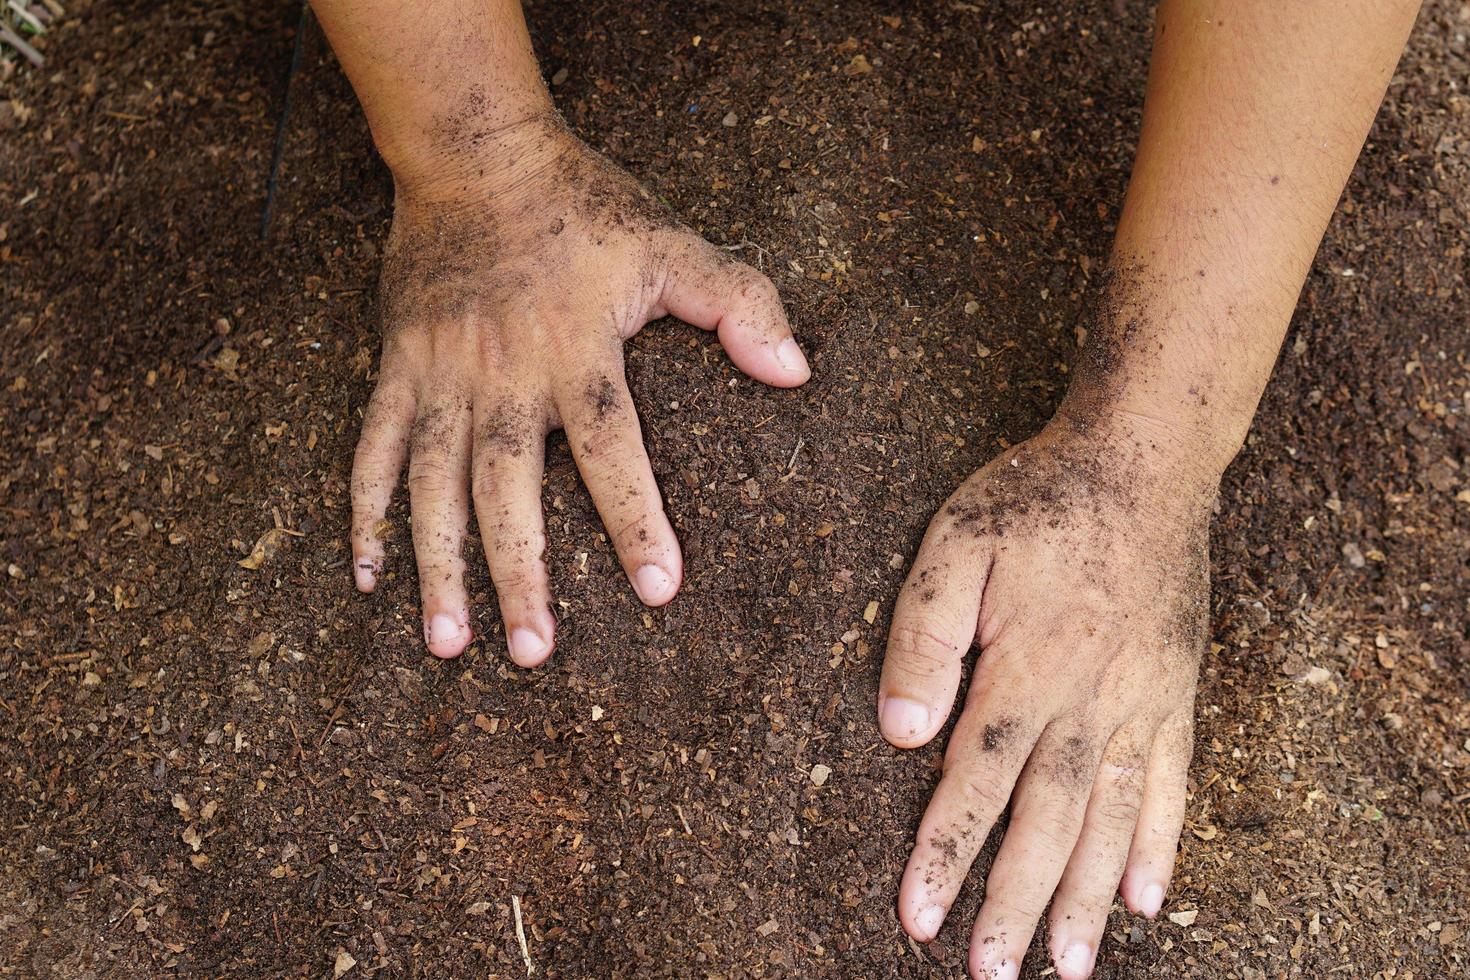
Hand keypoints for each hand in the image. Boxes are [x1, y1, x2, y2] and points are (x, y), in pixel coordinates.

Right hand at [350, 114, 809, 662]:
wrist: (478, 155)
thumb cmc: (585, 207)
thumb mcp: (672, 243)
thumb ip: (737, 303)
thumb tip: (794, 371)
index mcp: (577, 351)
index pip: (610, 447)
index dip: (634, 517)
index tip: (658, 590)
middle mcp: (504, 374)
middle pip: (507, 488)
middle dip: (519, 573)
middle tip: (532, 653)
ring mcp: (441, 376)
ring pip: (431, 484)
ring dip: (438, 565)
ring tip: (448, 642)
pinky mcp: (398, 368)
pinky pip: (370, 447)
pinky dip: (363, 512)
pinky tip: (368, 575)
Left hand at [878, 417, 1210, 978]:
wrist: (1144, 461)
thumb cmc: (1038, 498)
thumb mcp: (956, 543)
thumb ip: (924, 635)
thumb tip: (901, 729)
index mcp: (1026, 670)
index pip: (977, 783)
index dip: (945, 854)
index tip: (919, 920)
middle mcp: (1089, 702)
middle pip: (1047, 822)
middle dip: (1014, 902)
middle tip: (993, 975)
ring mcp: (1142, 702)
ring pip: (1112, 819)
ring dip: (1088, 897)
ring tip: (1071, 966)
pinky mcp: (1176, 692)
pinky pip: (1175, 783)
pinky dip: (1162, 845)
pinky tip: (1152, 898)